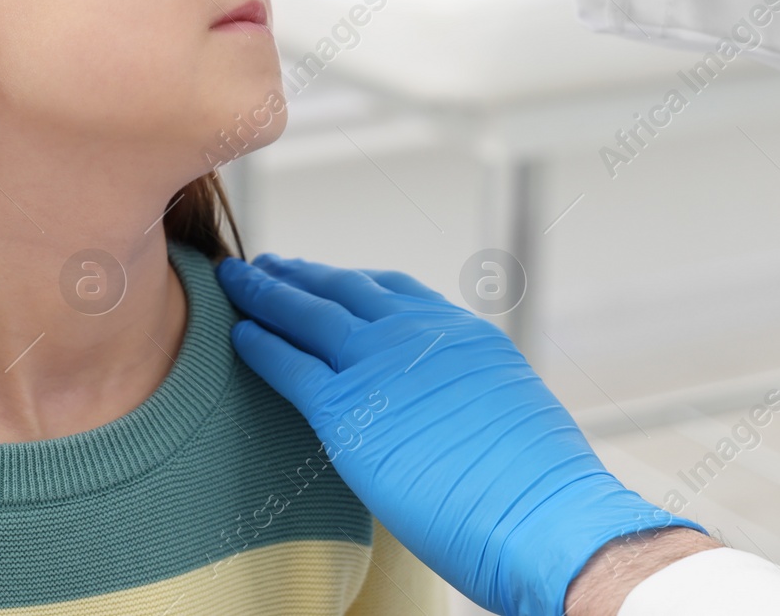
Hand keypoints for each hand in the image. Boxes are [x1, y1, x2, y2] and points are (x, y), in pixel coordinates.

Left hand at [214, 254, 702, 614]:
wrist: (542, 516)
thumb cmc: (538, 488)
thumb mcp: (510, 411)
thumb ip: (469, 393)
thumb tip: (457, 410)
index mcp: (461, 333)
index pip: (393, 291)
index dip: (352, 282)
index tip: (329, 276)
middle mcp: (418, 334)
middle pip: (343, 288)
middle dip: (302, 274)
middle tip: (270, 264)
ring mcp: (380, 366)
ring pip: (307, 313)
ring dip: (267, 292)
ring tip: (238, 279)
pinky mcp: (347, 410)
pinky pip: (289, 365)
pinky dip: (260, 345)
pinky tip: (239, 334)